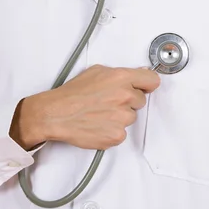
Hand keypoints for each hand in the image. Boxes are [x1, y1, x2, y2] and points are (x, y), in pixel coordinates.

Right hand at [10, 65, 160, 149]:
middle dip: (127, 101)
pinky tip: (97, 124)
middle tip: (107, 102)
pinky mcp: (116, 135)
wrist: (55, 114)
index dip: (146, 85)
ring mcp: (122, 118)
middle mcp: (124, 97)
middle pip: (140, 101)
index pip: (152, 80)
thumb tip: (137, 75)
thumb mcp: (95, 72)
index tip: (143, 87)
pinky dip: (111, 131)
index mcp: (121, 78)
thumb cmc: (71, 94)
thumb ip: (119, 74)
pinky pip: (121, 133)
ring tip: (99, 113)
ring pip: (131, 118)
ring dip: (119, 117)